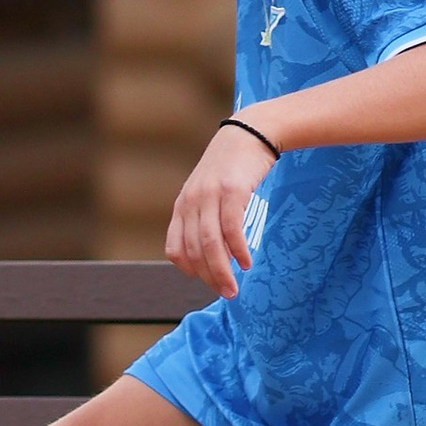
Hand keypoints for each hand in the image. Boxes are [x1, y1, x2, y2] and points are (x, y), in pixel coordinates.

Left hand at [166, 120, 276, 297]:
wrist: (250, 132)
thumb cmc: (232, 168)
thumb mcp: (209, 192)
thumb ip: (205, 218)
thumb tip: (214, 254)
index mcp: (183, 206)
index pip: (175, 249)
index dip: (190, 271)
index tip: (209, 281)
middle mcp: (192, 201)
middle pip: (194, 251)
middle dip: (209, 277)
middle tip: (226, 293)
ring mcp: (210, 195)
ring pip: (210, 243)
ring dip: (222, 271)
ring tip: (234, 288)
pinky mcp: (232, 190)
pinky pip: (231, 228)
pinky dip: (237, 250)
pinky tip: (246, 262)